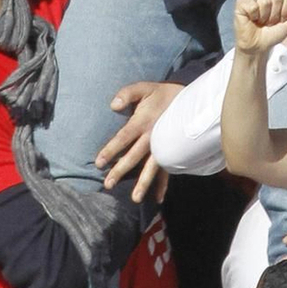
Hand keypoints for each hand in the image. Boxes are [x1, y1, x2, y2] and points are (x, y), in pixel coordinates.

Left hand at [95, 80, 179, 199]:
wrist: (187, 99)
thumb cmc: (160, 94)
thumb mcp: (144, 88)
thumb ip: (127, 94)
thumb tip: (113, 105)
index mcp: (142, 121)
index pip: (123, 137)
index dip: (111, 150)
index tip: (98, 163)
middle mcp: (152, 136)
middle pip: (134, 156)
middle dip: (121, 171)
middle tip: (108, 185)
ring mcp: (163, 146)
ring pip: (151, 167)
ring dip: (143, 183)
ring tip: (135, 199)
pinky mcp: (171, 151)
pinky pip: (167, 170)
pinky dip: (163, 184)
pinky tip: (158, 199)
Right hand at [233, 0, 286, 52]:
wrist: (259, 46)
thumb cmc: (273, 32)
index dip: (286, 11)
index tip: (281, 19)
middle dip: (276, 15)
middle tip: (269, 22)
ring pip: (265, 1)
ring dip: (265, 17)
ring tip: (261, 21)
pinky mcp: (241, 2)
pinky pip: (253, 6)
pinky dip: (254, 16)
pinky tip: (252, 19)